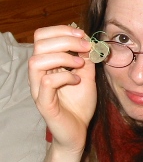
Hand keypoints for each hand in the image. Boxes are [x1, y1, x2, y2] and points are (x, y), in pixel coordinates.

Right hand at [29, 25, 96, 152]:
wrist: (79, 131)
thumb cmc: (79, 105)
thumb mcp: (87, 76)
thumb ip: (86, 58)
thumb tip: (88, 38)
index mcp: (47, 64)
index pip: (42, 36)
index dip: (62, 30)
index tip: (83, 35)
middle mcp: (38, 74)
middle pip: (39, 43)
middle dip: (66, 39)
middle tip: (86, 47)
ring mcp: (39, 89)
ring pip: (37, 61)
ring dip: (63, 57)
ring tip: (80, 65)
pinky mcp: (44, 103)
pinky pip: (47, 82)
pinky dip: (64, 76)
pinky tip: (77, 80)